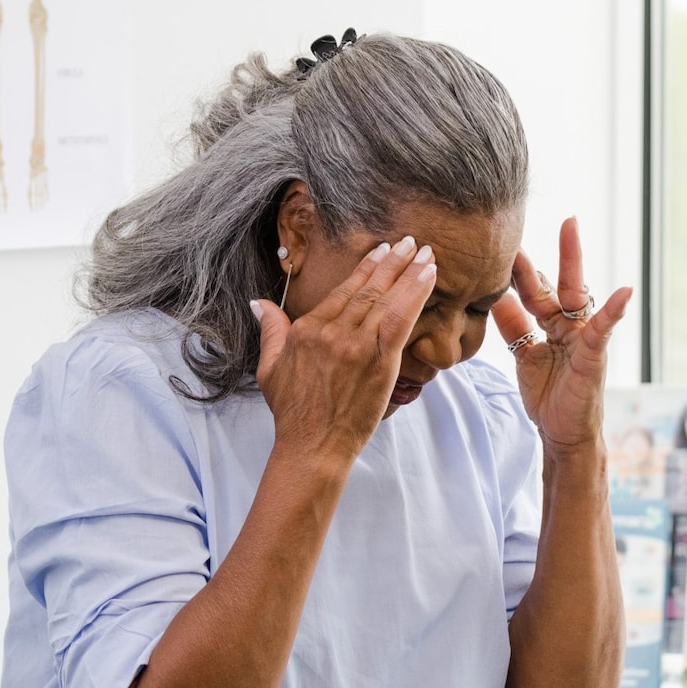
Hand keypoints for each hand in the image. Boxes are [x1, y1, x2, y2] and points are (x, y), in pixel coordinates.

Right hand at [250, 238, 435, 463]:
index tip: (381, 251)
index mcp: (307, 329)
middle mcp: (331, 331)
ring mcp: (356, 344)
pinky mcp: (378, 360)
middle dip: (392, 262)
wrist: (312, 445)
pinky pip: (400, 318)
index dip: (366, 268)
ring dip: (408, 271)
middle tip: (411, 242)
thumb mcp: (270, 367)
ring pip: (386, 298)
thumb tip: (258, 302)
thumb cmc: (293, 413)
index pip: (343, 291)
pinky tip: (428, 277)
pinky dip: (415, 293)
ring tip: (426, 253)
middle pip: (368, 288)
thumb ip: (271, 330)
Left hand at [491, 217, 633, 455]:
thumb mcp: (523, 355)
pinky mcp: (594, 354)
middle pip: (551, 281)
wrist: (563, 434)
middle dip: (541, 250)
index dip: (515, 267)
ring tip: (571, 228)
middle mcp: (567, 324)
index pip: (530, 289)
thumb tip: (493, 294)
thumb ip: (512, 325)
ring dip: (571, 260)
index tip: (497, 239)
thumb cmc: (548, 396)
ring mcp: (582, 336)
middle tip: (533, 213)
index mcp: (548, 324)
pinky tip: (624, 291)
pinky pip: (603, 328)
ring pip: (573, 292)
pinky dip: (614, 310)